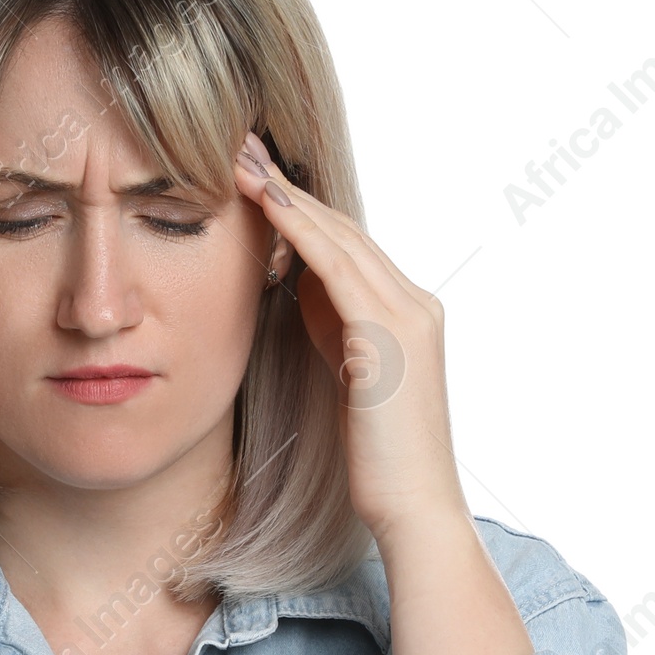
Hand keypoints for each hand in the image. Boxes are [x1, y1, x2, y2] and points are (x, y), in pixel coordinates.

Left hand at [232, 131, 464, 542]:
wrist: (413, 509)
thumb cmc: (375, 459)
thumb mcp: (347, 376)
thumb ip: (329, 327)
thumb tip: (292, 285)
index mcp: (406, 312)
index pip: (347, 245)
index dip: (297, 207)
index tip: (250, 174)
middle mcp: (416, 303)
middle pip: (344, 228)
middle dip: (288, 186)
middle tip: (239, 145)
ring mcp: (409, 317)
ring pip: (341, 238)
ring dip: (287, 196)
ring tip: (240, 160)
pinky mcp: (390, 339)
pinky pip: (340, 270)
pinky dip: (302, 231)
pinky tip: (265, 204)